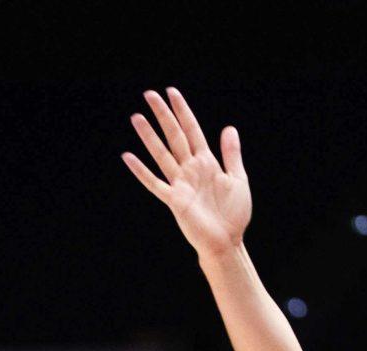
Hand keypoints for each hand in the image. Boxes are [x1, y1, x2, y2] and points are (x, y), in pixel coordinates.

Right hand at [122, 87, 252, 257]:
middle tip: (149, 95)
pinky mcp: (174, 200)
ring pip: (162, 154)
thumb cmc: (234, 214)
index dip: (182, 111)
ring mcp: (181, 183)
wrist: (227, 241)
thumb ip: (231, 154)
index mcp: (207, 162)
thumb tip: (228, 128)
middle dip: (163, 115)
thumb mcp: (238, 180)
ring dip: (149, 136)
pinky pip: (155, 183)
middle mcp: (191, 169)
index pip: (192, 130)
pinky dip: (141, 171)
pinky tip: (128, 157)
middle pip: (174, 136)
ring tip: (136, 118)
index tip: (171, 93)